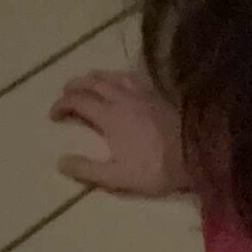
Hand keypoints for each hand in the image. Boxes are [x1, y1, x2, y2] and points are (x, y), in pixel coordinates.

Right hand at [49, 68, 191, 197]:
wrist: (197, 152)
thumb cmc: (156, 167)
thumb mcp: (117, 176)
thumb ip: (87, 169)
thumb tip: (60, 162)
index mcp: (110, 116)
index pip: (78, 101)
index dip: (61, 105)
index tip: (53, 115)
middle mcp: (124, 97)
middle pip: (93, 82)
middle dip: (75, 85)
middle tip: (65, 93)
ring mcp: (143, 92)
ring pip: (113, 75)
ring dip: (96, 76)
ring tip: (89, 82)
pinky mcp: (159, 93)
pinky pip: (133, 76)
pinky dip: (119, 76)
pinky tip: (122, 82)